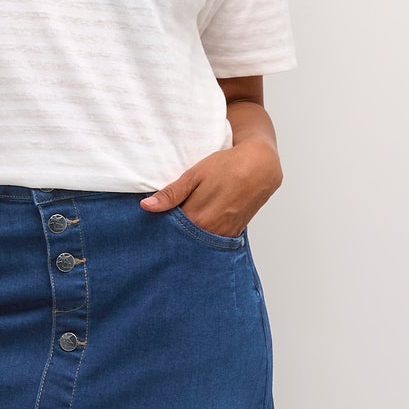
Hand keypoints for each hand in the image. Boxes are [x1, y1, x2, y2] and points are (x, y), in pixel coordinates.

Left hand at [139, 142, 281, 236]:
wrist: (260, 166)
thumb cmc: (227, 166)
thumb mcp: (194, 175)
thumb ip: (171, 194)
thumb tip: (147, 207)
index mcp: (197, 216)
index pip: (169, 231)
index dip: (159, 227)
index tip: (151, 223)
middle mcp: (210, 230)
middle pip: (183, 240)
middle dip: (173, 235)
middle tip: (165, 225)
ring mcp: (223, 234)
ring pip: (199, 242)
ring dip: (189, 237)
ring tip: (183, 224)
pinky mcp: (234, 234)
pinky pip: (213, 241)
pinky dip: (204, 237)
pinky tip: (200, 227)